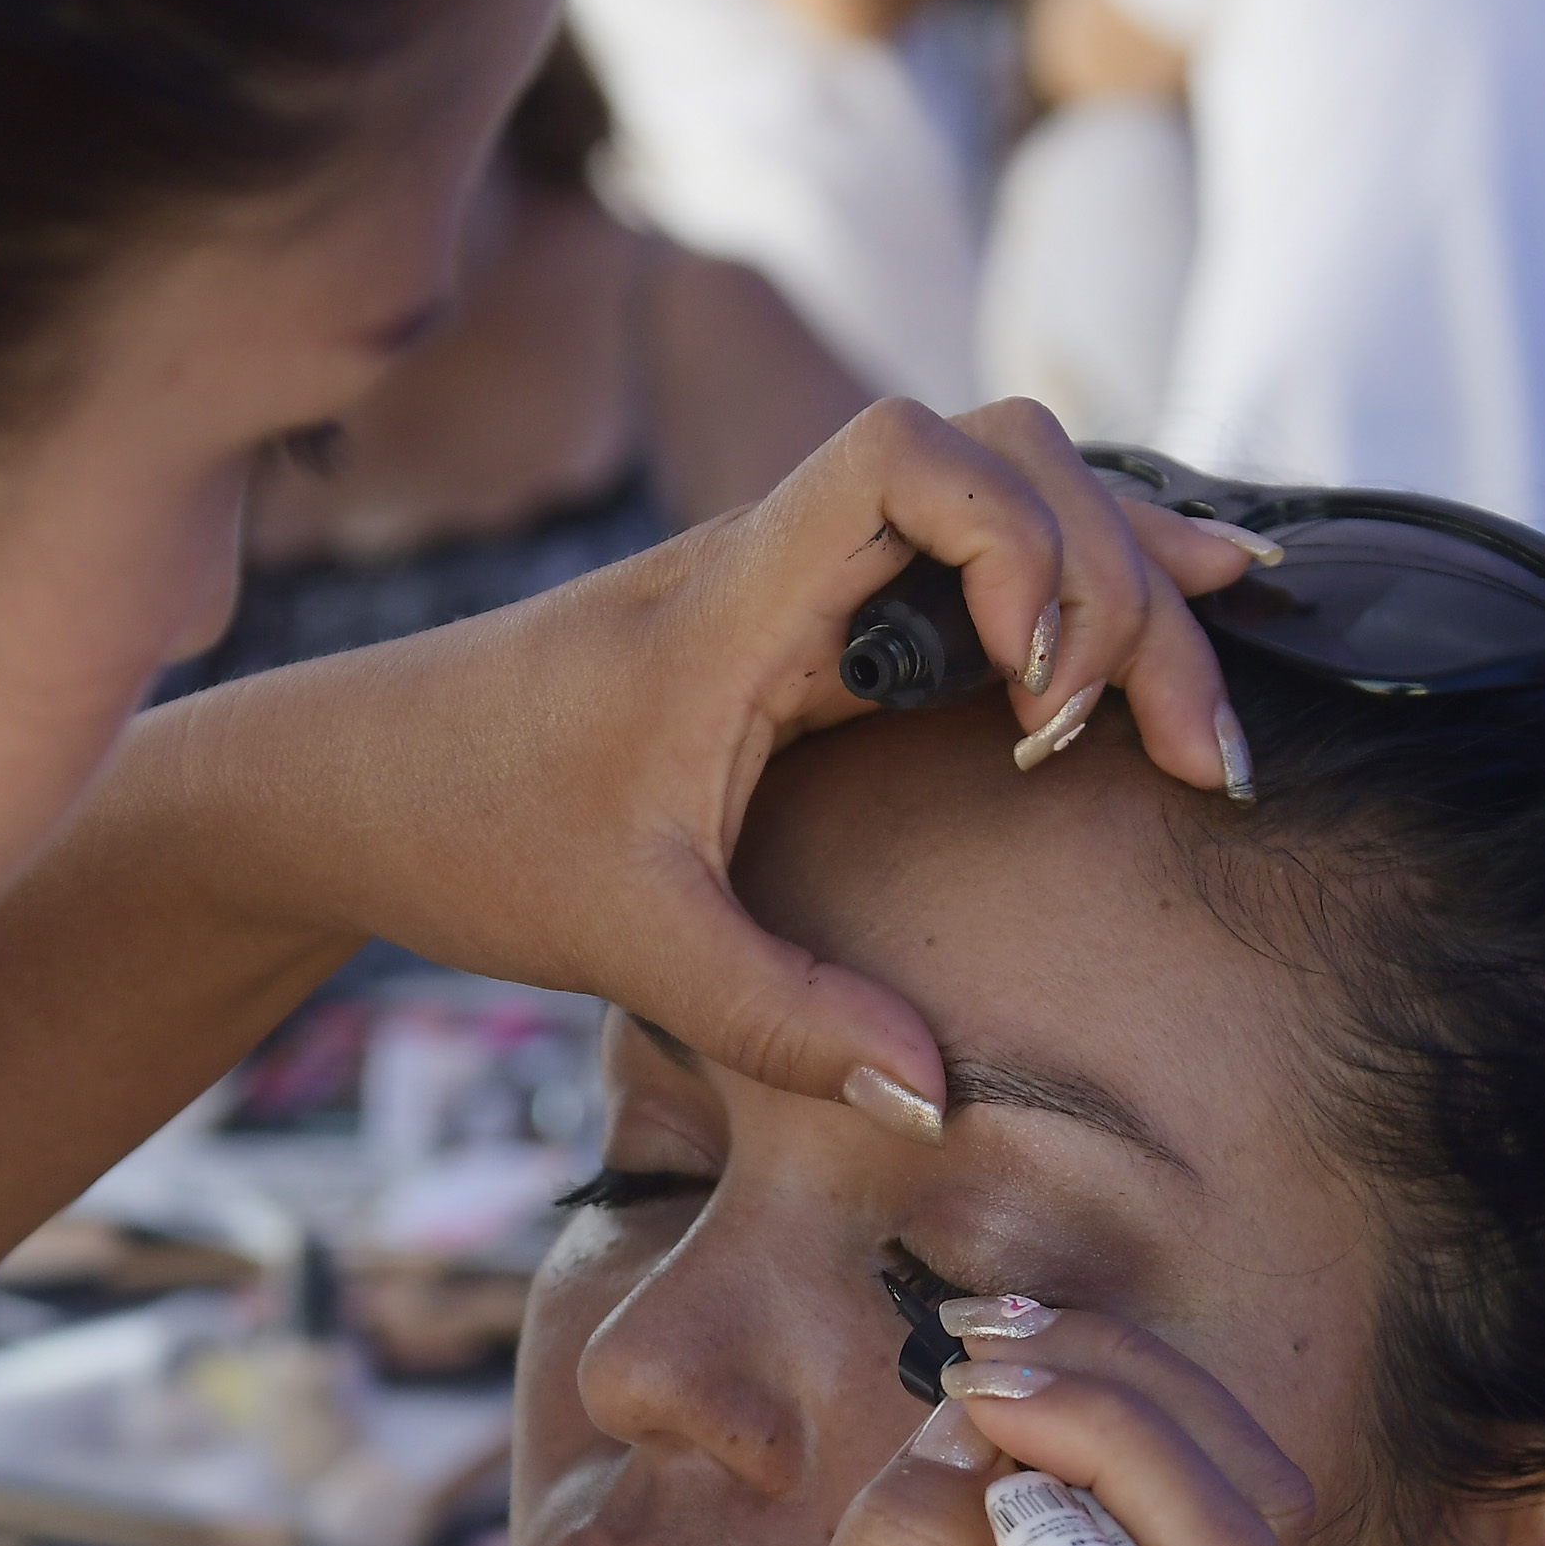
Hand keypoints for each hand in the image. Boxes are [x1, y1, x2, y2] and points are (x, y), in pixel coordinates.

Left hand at [171, 396, 1257, 1136]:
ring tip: (1192, 727)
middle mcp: (782, 557)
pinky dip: (1081, 592)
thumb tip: (939, 1095)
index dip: (1015, 533)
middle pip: (1012, 461)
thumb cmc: (465, 830)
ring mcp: (806, 580)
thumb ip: (780, 1017)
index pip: (903, 450)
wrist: (352, 778)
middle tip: (1176, 757)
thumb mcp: (623, 943)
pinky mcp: (816, 623)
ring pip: (1013, 495)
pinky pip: (976, 566)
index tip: (1035, 690)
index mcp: (730, 597)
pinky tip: (1179, 629)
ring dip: (1121, 588)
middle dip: (1124, 589)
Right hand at [465, 1301, 1316, 1545]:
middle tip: (977, 1337)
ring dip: (1091, 1411)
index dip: (1126, 1425)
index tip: (976, 1387)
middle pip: (1238, 1506)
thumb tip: (980, 1417)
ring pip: (1179, 1508)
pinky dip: (1041, 1466)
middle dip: (1129, 1388)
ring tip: (962, 1359)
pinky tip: (956, 1433)